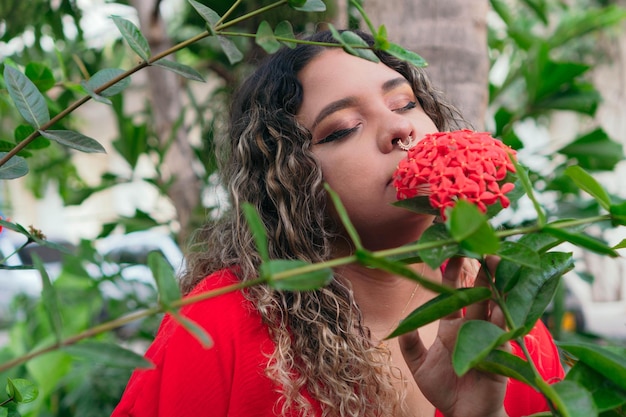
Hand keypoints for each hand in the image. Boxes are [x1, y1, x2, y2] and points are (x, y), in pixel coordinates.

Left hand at [398, 256, 509, 416]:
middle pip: (477, 294)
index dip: (452, 273)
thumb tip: (401, 324)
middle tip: (485, 249)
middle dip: (481, 272)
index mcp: (452, 326)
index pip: (452, 293)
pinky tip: (503, 302)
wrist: (462, 415)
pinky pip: (502, 332)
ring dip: (496, 286)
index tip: (453, 251)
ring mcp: (487, 338)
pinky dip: (503, 317)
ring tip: (499, 265)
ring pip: (493, 307)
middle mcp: (471, 328)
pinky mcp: (499, 354)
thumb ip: (410, 344)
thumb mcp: (419, 366)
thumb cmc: (444, 390)